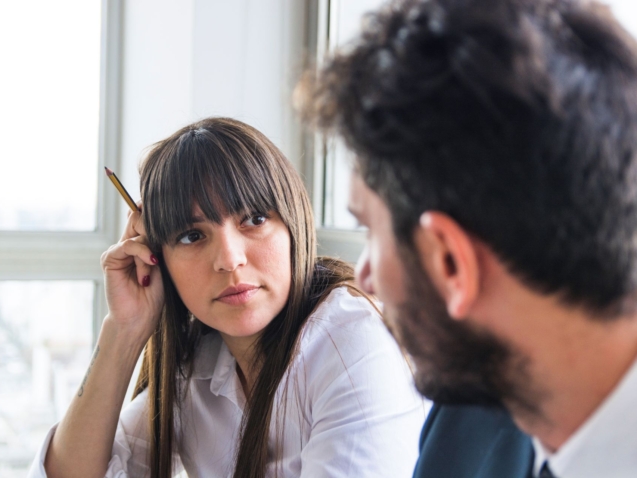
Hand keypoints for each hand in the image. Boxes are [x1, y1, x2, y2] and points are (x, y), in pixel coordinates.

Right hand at [100, 206, 163, 342]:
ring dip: (150, 251)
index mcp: (141, 245)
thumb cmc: (154, 295)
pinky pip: (129, 245)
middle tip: (162, 249)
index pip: (145, 218)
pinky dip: (142, 253)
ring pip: (138, 232)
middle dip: (155, 230)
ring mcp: (118, 251)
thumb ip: (160, 244)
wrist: (141, 318)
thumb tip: (166, 222)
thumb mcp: (163, 264)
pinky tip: (151, 263)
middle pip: (139, 218)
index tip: (174, 216)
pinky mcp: (110, 259)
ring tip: (153, 270)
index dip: (156, 215)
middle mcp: (129, 245)